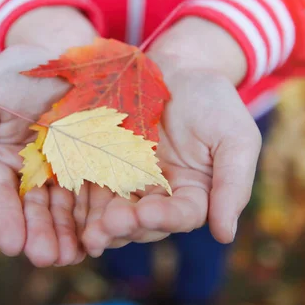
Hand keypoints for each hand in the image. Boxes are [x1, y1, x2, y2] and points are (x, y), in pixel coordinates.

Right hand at [0, 7, 95, 266]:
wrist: (63, 49)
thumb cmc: (16, 71)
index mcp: (0, 159)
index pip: (0, 195)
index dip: (5, 220)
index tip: (12, 245)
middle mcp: (33, 170)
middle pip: (35, 209)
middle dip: (40, 235)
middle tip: (48, 259)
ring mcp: (65, 167)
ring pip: (65, 207)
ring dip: (67, 234)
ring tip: (72, 257)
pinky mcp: (95, 161)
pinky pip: (95, 190)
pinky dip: (94, 214)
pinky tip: (98, 235)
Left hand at [81, 18, 262, 255]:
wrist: (177, 69)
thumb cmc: (213, 101)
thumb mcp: (235, 137)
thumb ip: (233, 184)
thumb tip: (226, 235)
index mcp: (195, 194)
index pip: (182, 215)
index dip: (165, 218)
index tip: (147, 214)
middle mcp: (161, 196)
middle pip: (144, 222)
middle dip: (127, 226)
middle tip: (107, 227)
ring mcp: (131, 183)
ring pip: (116, 212)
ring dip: (102, 225)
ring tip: (88, 232)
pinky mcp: (105, 167)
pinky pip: (93, 188)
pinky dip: (83, 203)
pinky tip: (69, 212)